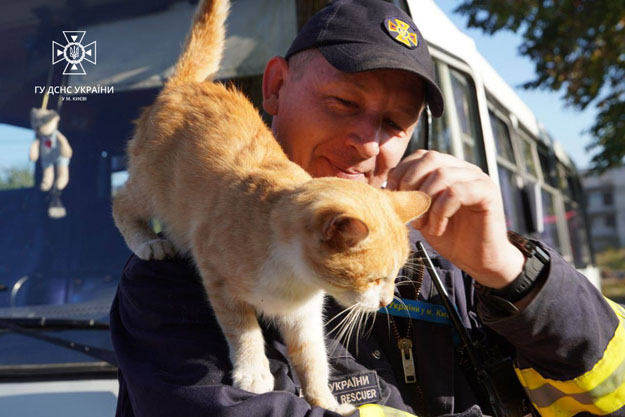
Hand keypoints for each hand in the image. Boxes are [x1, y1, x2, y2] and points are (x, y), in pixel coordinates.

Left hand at [387, 150, 523, 288]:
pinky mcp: (488, 192)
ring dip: (425, 202)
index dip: (402, 173)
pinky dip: (440, 211)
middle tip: (408, 211)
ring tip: (423, 225)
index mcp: (448, 169)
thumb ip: (409, 197)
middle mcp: (464, 169)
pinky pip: (456, 192)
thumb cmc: (450, 238)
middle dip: (411, 183)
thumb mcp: (422, 214)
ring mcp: (478, 178)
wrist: (479, 261)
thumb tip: (387, 186)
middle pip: (430, 158)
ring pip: (442, 175)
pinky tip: (438, 228)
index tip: (394, 197)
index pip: (420, 156)